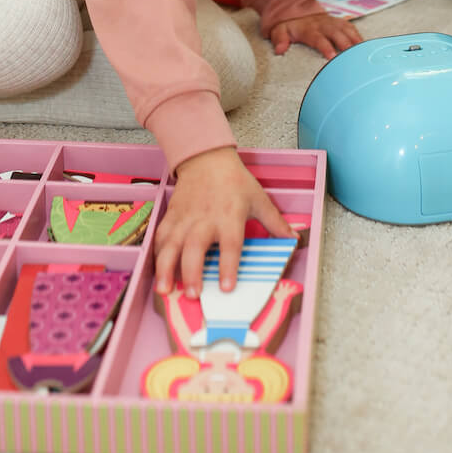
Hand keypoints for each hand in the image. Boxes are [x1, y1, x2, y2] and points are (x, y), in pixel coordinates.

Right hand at [154, 146, 293, 298]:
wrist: (206, 158)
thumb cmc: (234, 180)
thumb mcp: (259, 198)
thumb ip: (275, 222)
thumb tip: (294, 240)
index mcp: (230, 216)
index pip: (230, 244)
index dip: (228, 266)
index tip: (227, 288)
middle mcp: (205, 219)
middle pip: (195, 247)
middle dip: (192, 272)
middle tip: (193, 294)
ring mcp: (185, 218)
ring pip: (172, 244)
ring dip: (167, 267)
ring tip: (165, 289)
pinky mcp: (171, 216)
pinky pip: (161, 236)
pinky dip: (156, 254)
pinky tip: (156, 271)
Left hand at [269, 8, 361, 57]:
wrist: (298, 10)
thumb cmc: (290, 26)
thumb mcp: (279, 30)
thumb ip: (279, 39)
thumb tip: (280, 49)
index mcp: (309, 28)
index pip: (318, 38)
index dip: (325, 46)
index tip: (332, 56)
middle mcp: (323, 25)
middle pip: (337, 34)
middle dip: (346, 44)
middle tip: (353, 57)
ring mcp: (333, 23)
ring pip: (347, 30)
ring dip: (356, 41)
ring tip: (364, 53)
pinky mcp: (340, 23)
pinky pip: (351, 28)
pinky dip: (359, 37)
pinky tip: (366, 47)